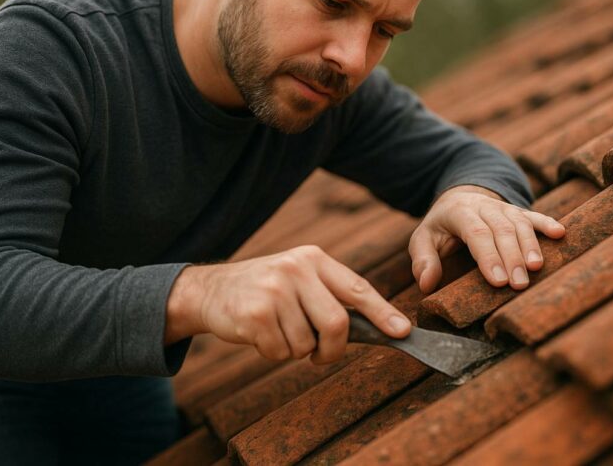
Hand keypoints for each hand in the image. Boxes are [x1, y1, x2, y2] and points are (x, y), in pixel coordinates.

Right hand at [164, 245, 410, 363]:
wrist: (210, 290)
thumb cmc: (265, 290)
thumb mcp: (298, 278)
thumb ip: (330, 296)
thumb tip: (377, 327)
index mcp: (313, 259)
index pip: (357, 287)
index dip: (382, 312)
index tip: (402, 331)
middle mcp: (296, 269)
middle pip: (337, 323)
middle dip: (332, 348)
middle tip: (320, 354)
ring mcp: (274, 290)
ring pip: (306, 344)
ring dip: (295, 350)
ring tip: (277, 331)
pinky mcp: (255, 314)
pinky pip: (280, 352)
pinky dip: (273, 353)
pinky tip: (259, 335)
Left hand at [409, 185, 565, 293]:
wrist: (460, 197)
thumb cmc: (441, 227)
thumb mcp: (423, 239)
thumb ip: (423, 259)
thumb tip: (426, 284)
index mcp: (460, 212)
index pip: (476, 232)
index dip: (488, 256)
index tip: (498, 281)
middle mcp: (485, 206)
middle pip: (502, 230)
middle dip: (512, 257)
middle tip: (519, 285)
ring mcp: (504, 207)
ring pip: (520, 223)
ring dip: (531, 245)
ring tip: (537, 269)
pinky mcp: (518, 211)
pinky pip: (534, 215)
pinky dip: (547, 223)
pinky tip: (560, 234)